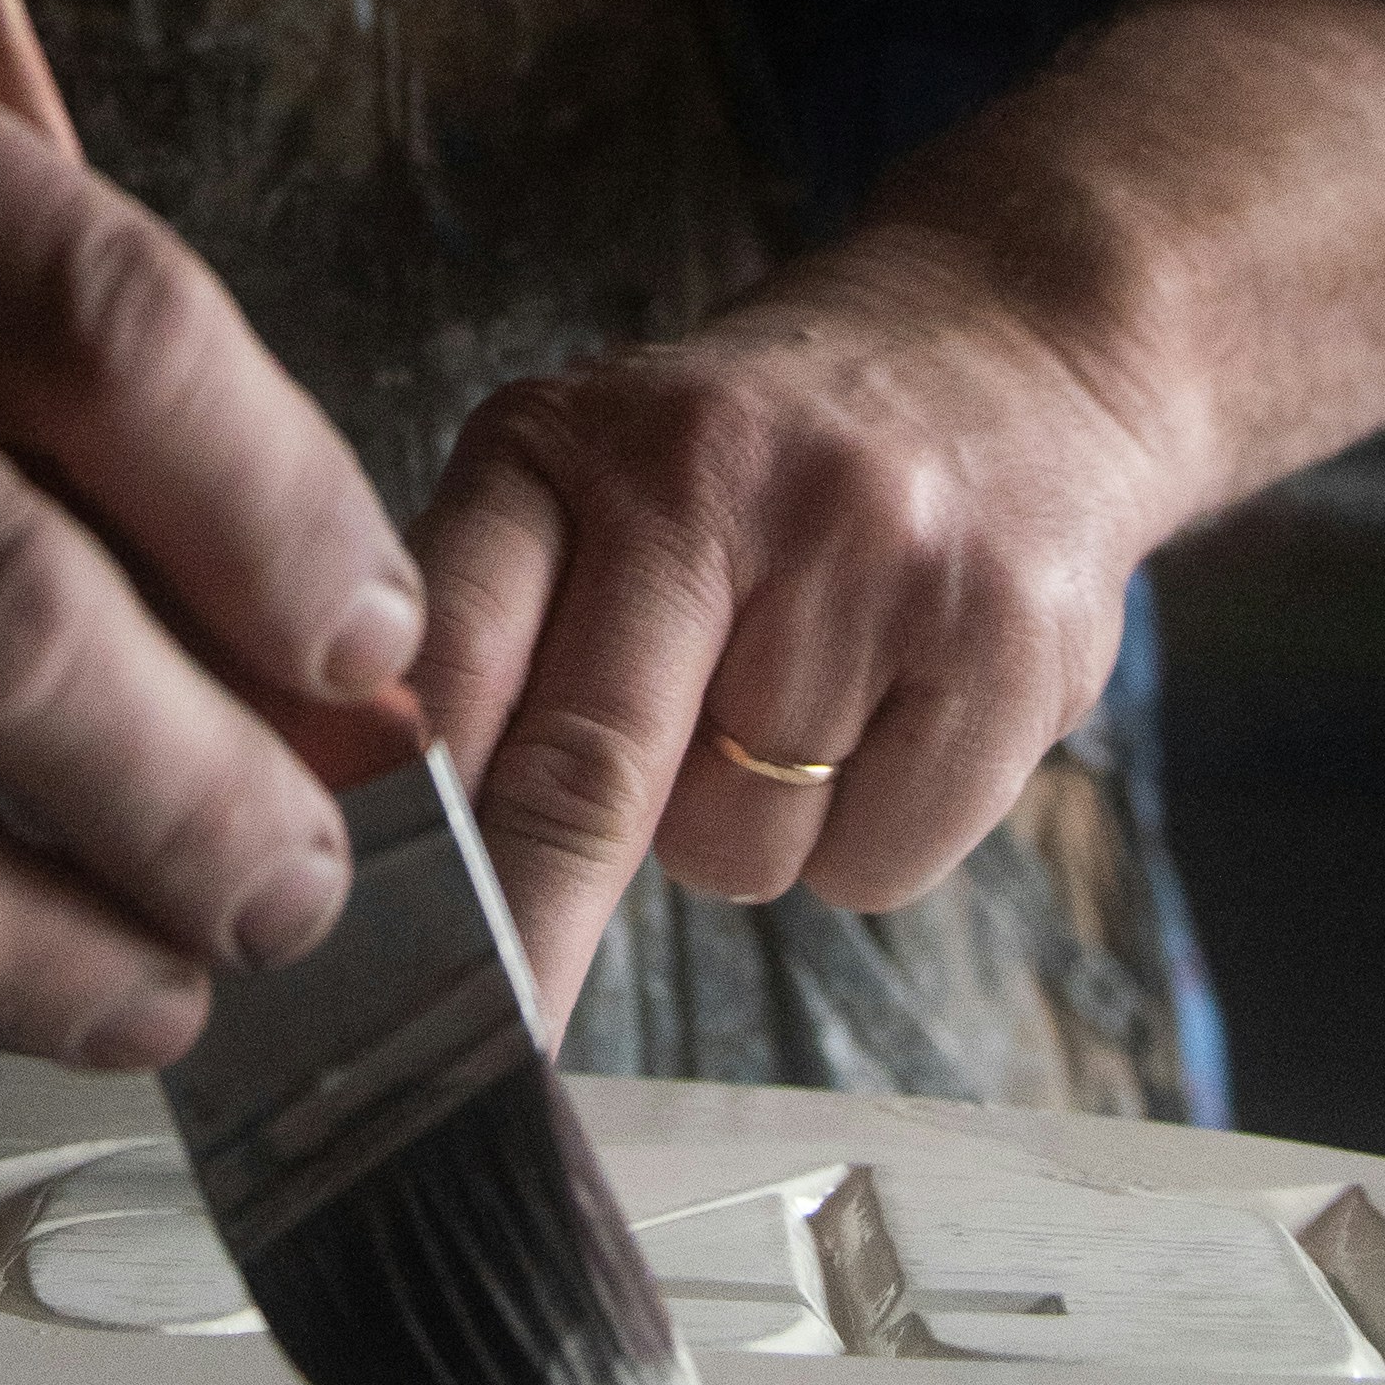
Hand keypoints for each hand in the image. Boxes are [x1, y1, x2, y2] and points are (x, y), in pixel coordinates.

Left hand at [410, 230, 1171, 1033]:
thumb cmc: (770, 451)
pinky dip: (866, 844)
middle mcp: (711, 476)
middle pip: (581, 775)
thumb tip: (365, 833)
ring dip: (740, 839)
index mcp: (564, 440)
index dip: (399, 831)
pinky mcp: (1004, 639)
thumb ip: (486, 630)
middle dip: (526, 933)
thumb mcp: (595, 475)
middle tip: (489, 1042)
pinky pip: (873, 867)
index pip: (445, 666)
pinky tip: (889, 720)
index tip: (363, 950)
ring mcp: (869, 554)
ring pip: (735, 849)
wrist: (1021, 342)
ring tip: (790, 702)